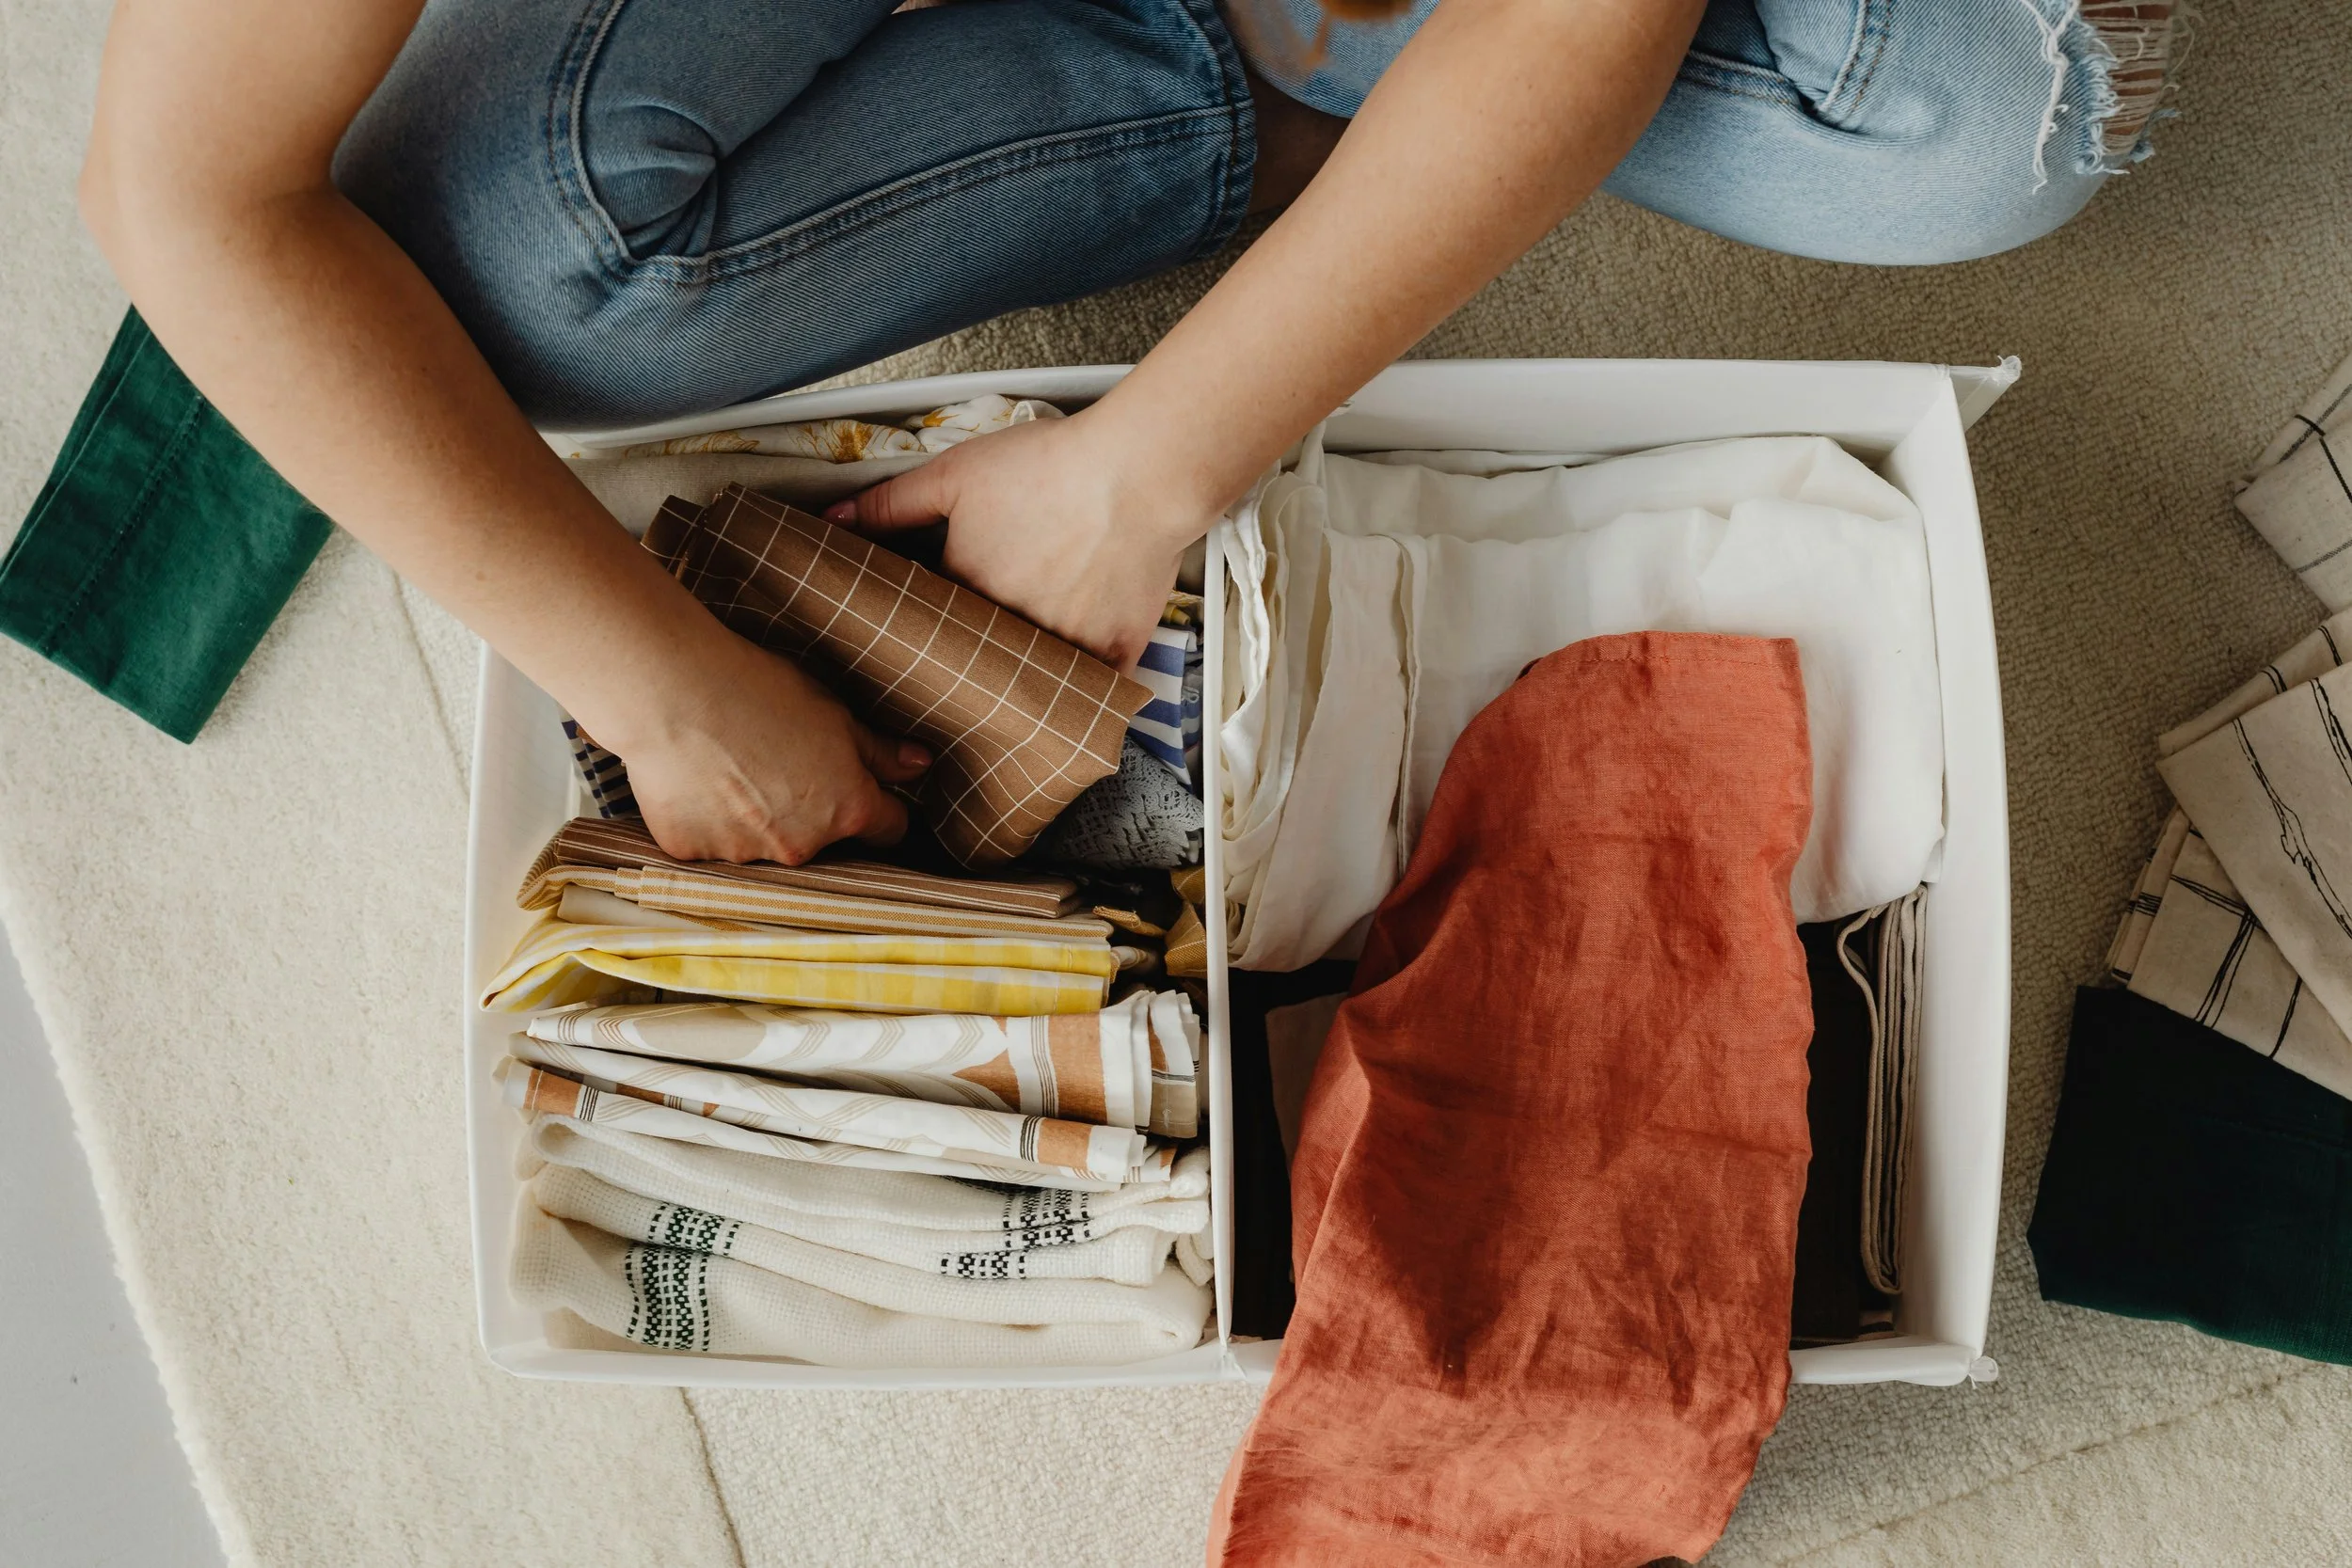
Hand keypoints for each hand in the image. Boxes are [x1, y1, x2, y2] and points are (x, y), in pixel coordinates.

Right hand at [585, 634, 931, 864]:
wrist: (672, 690)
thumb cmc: (756, 691)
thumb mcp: (833, 713)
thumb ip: (880, 752)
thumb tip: (920, 766)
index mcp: (848, 810)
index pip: (888, 828)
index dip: (879, 807)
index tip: (863, 791)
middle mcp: (802, 846)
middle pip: (823, 842)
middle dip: (813, 815)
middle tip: (781, 766)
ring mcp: (745, 855)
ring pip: (764, 845)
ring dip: (758, 821)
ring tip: (733, 769)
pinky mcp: (693, 854)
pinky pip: (711, 845)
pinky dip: (707, 822)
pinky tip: (697, 781)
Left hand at [824, 412, 1209, 670]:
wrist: (1136, 470)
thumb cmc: (1051, 466)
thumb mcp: (955, 474)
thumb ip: (890, 503)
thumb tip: (833, 521)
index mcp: (968, 595)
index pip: (932, 632)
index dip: (927, 633)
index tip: (921, 642)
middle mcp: (1012, 632)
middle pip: (980, 664)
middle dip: (967, 670)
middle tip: (958, 678)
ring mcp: (1066, 647)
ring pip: (1035, 684)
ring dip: (1021, 688)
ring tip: (1007, 698)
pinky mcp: (1117, 651)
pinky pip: (1097, 693)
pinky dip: (1087, 698)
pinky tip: (1071, 707)